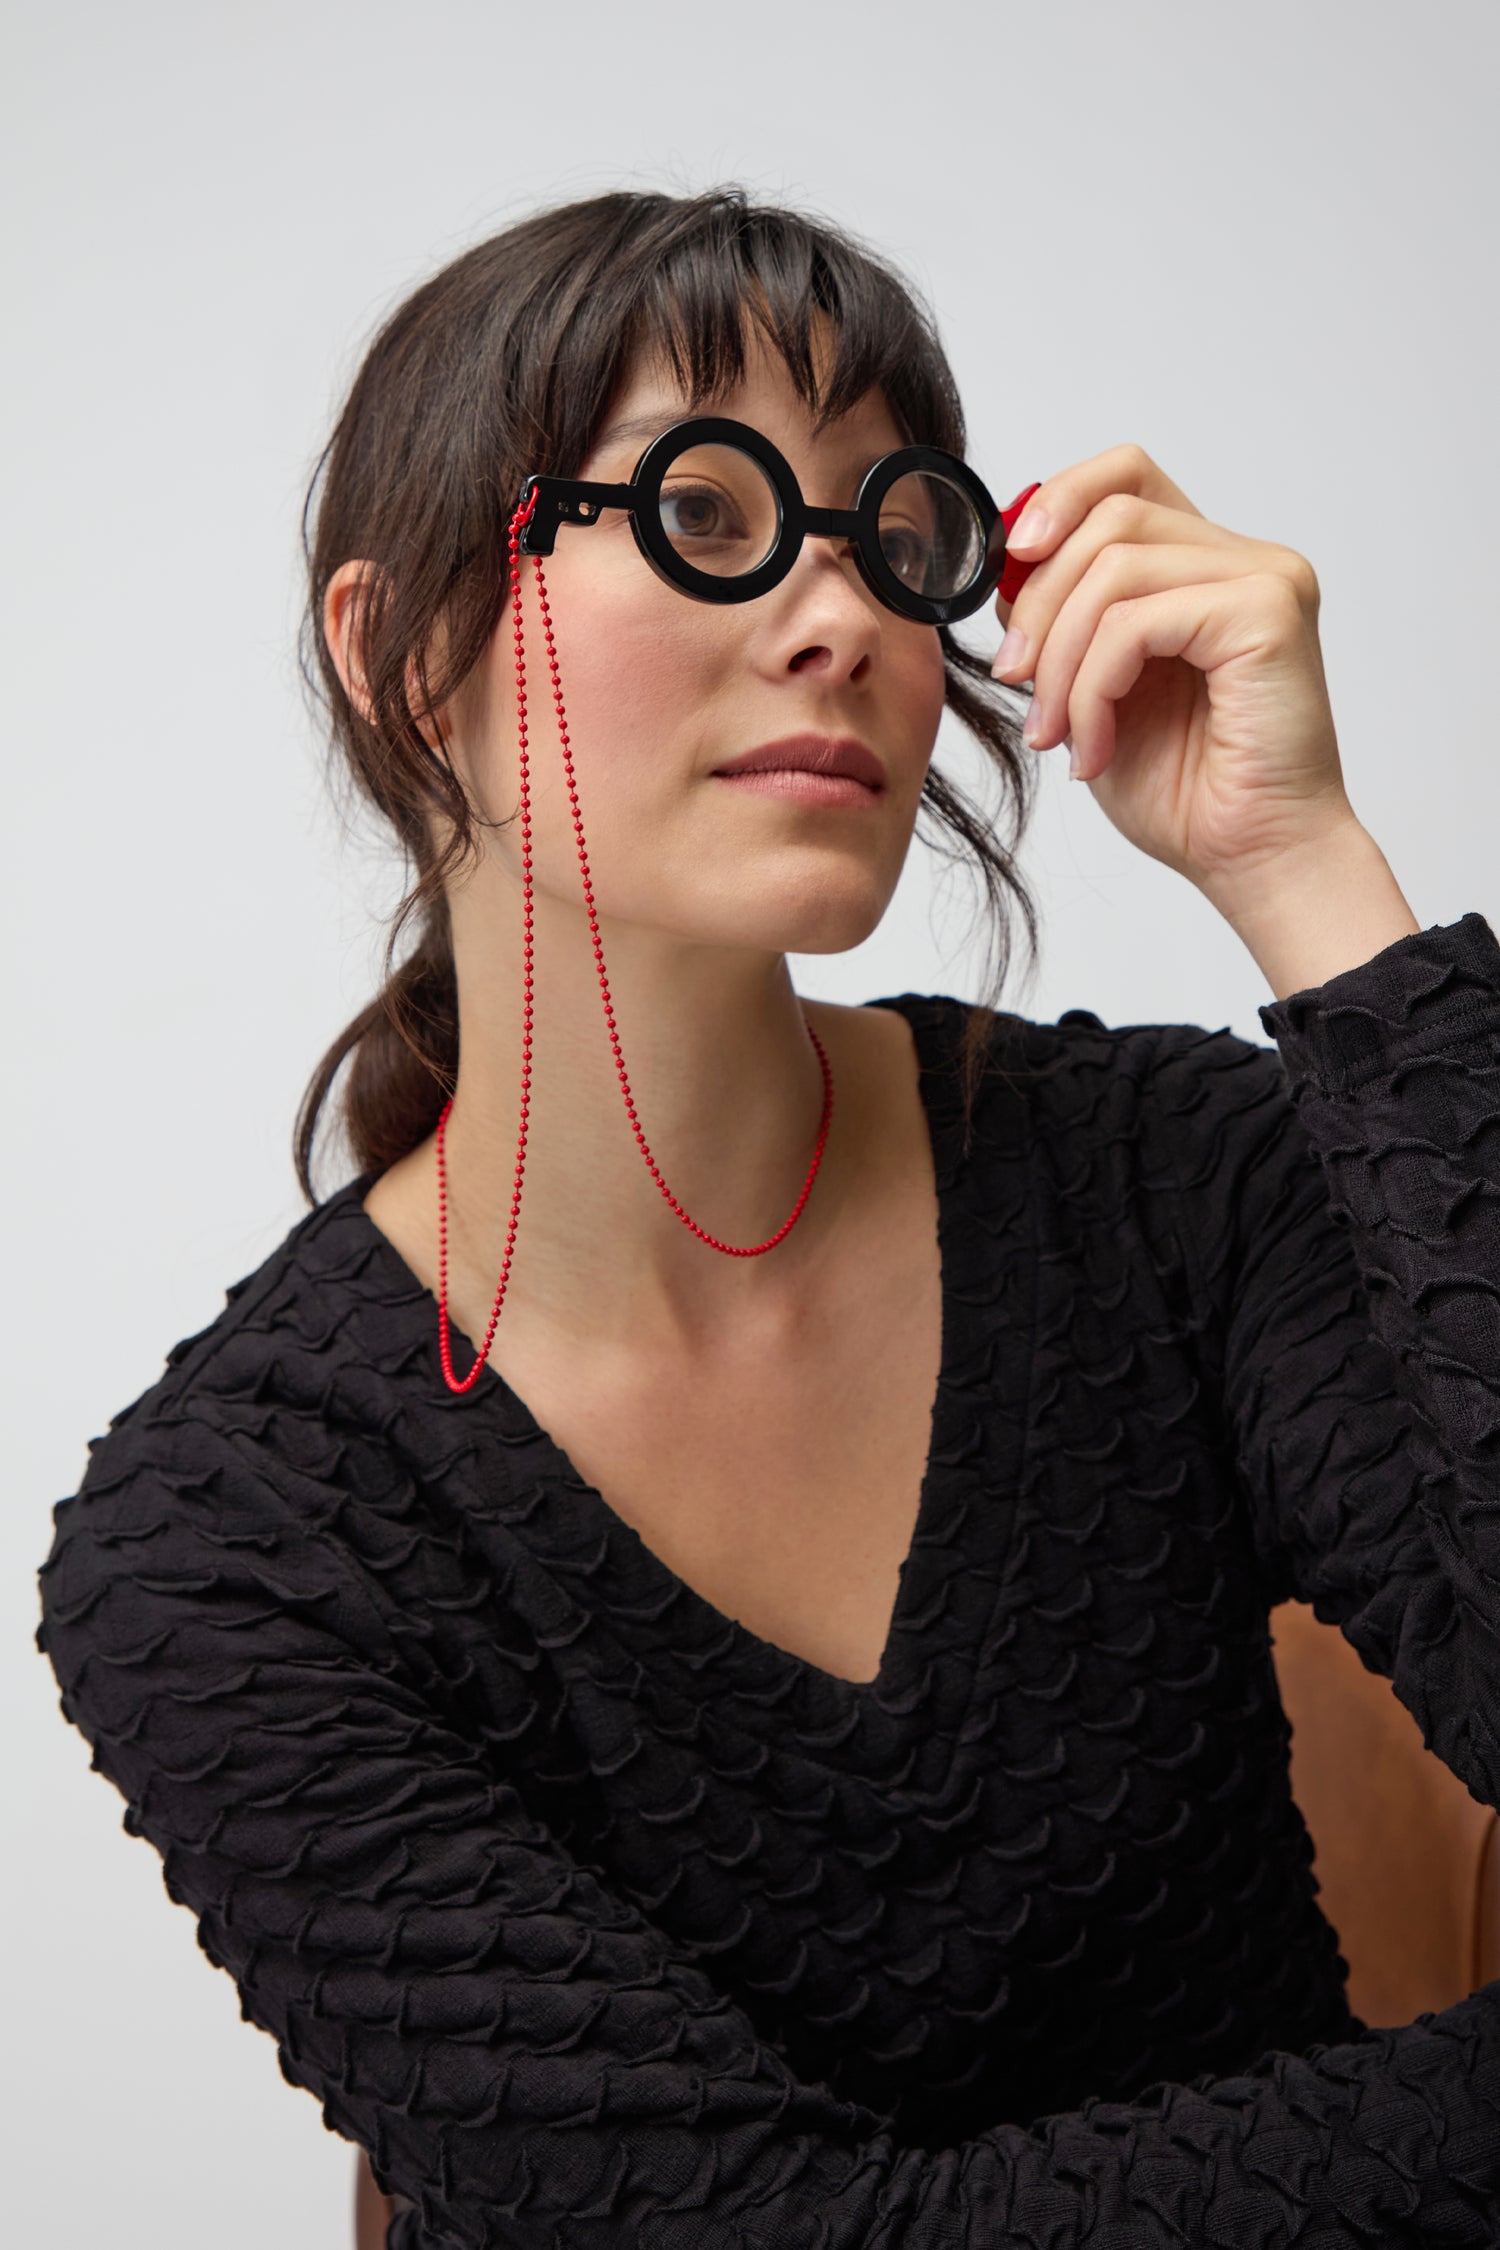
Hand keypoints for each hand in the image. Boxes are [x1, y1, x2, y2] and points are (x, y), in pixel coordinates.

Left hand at [991, 442, 1354, 890]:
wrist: (1251, 859)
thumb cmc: (1186, 792)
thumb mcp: (1092, 691)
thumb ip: (1064, 622)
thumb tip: (1008, 570)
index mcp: (1204, 568)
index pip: (1126, 476)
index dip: (1057, 499)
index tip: (1008, 562)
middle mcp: (1243, 560)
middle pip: (1110, 515)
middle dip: (1039, 601)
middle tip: (1016, 681)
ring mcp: (1264, 578)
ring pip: (1115, 567)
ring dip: (1061, 659)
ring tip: (1055, 734)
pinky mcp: (1266, 611)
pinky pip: (1138, 621)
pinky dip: (1094, 687)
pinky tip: (1092, 748)